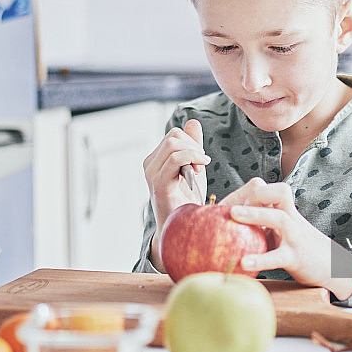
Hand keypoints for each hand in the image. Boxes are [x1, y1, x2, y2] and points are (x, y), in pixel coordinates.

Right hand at [143, 119, 209, 270]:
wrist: (180, 230)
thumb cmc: (186, 202)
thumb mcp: (192, 169)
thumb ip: (192, 146)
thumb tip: (192, 122)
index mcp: (155, 160)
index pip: (174, 134)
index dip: (192, 142)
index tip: (201, 160)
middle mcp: (149, 165)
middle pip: (174, 136)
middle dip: (194, 146)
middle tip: (202, 164)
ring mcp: (151, 174)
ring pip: (174, 144)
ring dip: (194, 153)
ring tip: (199, 170)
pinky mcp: (159, 184)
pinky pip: (174, 159)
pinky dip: (191, 158)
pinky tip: (200, 168)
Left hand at [222, 178, 351, 299]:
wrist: (333, 267)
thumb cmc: (297, 247)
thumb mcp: (279, 230)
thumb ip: (258, 224)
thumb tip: (223, 225)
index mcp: (284, 209)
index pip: (265, 189)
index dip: (245, 192)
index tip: (224, 206)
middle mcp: (290, 217)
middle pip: (278, 193)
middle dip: (253, 193)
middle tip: (229, 204)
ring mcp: (295, 235)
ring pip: (279, 218)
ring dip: (255, 214)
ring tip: (233, 214)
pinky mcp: (296, 257)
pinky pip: (278, 256)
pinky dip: (261, 259)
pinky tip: (244, 263)